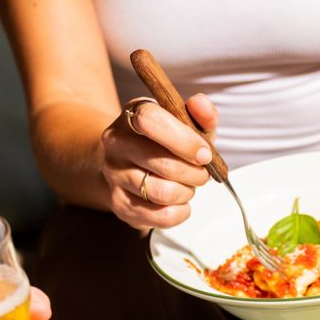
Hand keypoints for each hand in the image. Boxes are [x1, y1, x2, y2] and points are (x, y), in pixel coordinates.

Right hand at [100, 94, 218, 229]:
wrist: (129, 165)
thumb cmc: (166, 144)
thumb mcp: (187, 125)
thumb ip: (201, 115)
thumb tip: (201, 103)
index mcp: (133, 114)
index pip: (151, 121)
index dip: (185, 141)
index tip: (205, 154)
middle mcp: (116, 142)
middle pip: (163, 163)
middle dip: (194, 173)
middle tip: (201, 174)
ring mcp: (114, 174)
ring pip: (162, 192)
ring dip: (186, 193)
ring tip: (187, 186)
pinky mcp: (119, 203)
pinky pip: (160, 216)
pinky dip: (180, 212)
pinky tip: (179, 202)